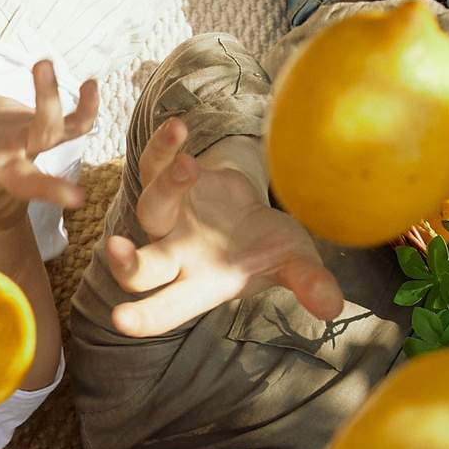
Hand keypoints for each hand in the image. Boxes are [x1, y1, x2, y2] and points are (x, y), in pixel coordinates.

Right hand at [0, 59, 97, 224]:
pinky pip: (74, 121)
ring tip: (42, 65)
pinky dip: (87, 106)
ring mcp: (28, 147)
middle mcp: (2, 165)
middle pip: (27, 181)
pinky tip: (92, 84)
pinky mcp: (45, 127)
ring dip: (52, 102)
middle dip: (50, 190)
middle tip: (75, 198)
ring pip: (51, 133)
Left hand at [101, 119, 344, 335]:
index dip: (144, 318)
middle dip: (127, 264)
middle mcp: (174, 254)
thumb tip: (333, 307)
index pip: (166, 310)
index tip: (121, 322)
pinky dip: (162, 146)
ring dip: (167, 187)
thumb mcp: (294, 262)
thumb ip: (308, 282)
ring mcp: (168, 217)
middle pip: (140, 268)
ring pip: (150, 206)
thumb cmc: (268, 248)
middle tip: (116, 248)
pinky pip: (153, 163)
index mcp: (200, 285)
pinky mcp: (169, 179)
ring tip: (191, 166)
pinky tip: (177, 126)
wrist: (253, 212)